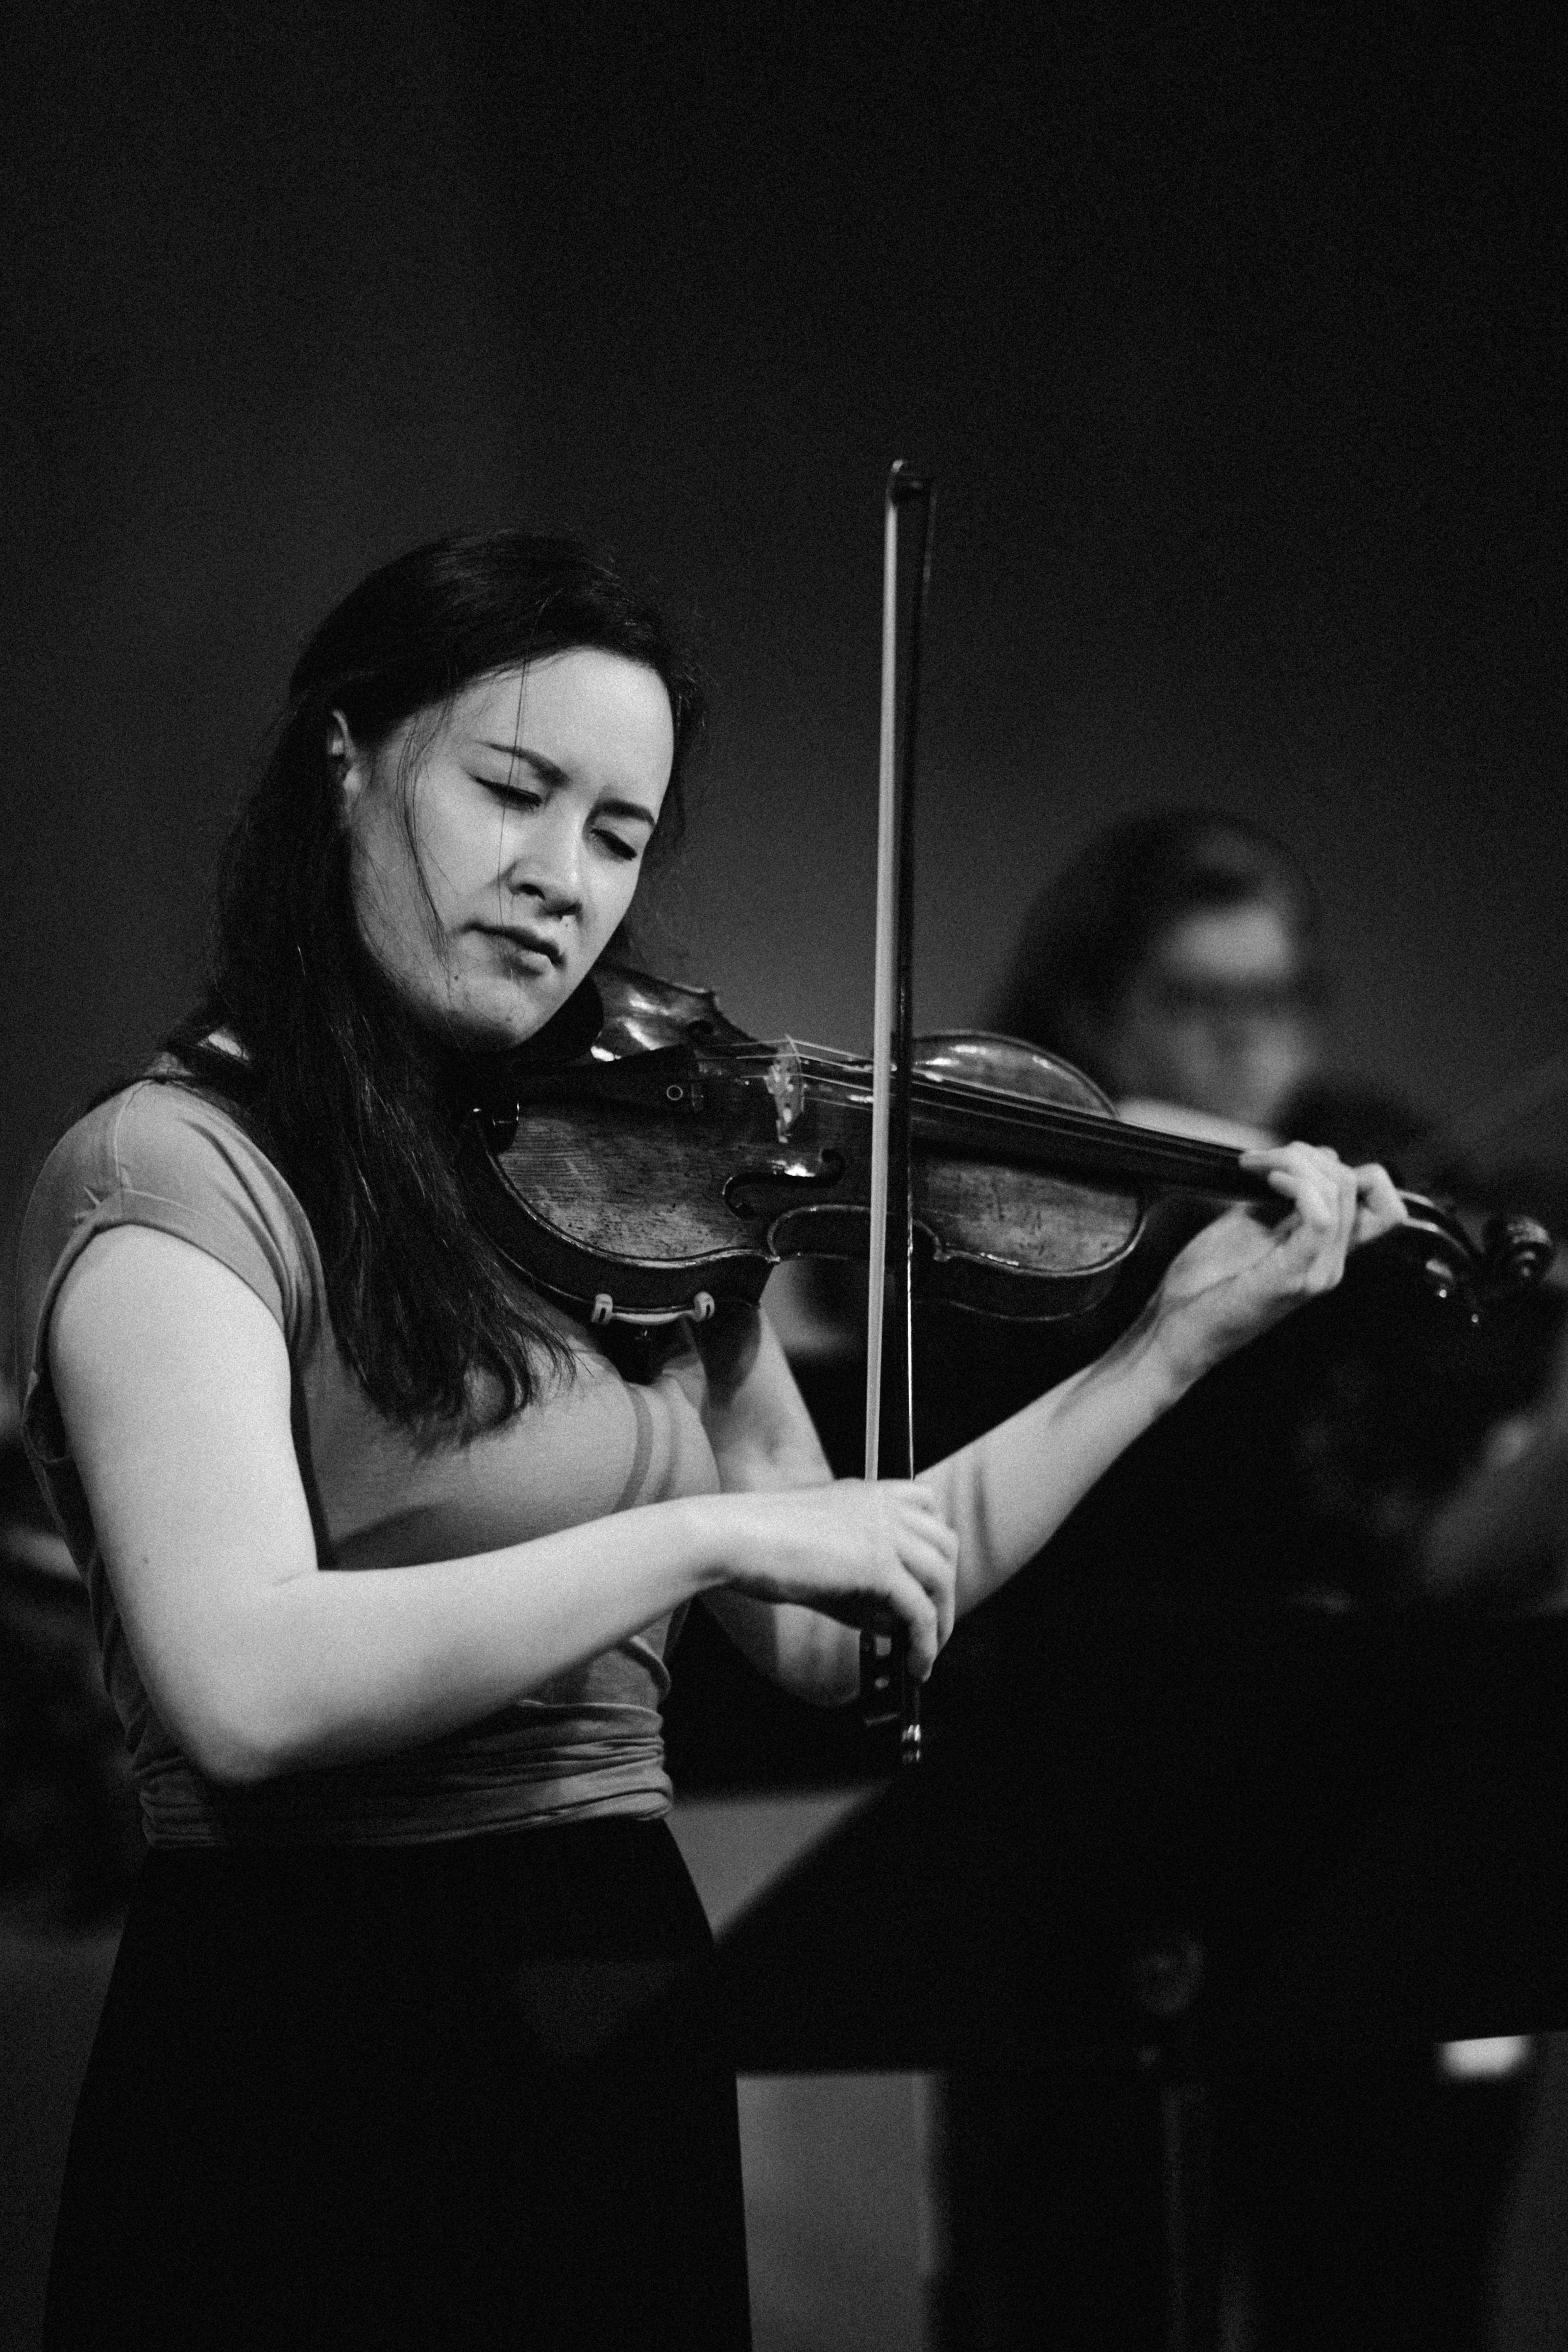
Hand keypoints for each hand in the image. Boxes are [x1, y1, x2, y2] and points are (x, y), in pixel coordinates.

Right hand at [717, 1478, 958, 1679]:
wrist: (732, 1538)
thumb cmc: (759, 1545)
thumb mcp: (821, 1554)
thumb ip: (859, 1580)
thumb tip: (894, 1621)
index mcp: (867, 1492)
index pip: (927, 1503)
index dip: (935, 1543)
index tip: (929, 1576)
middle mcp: (883, 1506)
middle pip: (945, 1543)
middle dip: (945, 1587)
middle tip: (932, 1624)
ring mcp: (884, 1532)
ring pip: (941, 1577)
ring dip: (942, 1620)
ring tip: (927, 1653)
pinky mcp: (878, 1566)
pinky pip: (921, 1611)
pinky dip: (926, 1643)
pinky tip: (915, 1666)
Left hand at [1147, 1143, 1406, 1388]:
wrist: (1178, 1328)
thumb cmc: (1205, 1281)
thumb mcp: (1250, 1223)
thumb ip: (1285, 1196)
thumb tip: (1312, 1157)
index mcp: (1325, 1253)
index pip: (1382, 1203)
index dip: (1350, 1168)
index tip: (1298, 1161)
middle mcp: (1330, 1264)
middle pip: (1355, 1183)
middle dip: (1305, 1154)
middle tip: (1260, 1160)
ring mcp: (1316, 1272)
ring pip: (1338, 1192)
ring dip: (1294, 1162)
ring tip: (1257, 1167)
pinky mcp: (1293, 1276)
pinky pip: (1320, 1218)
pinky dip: (1298, 1185)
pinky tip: (1270, 1181)